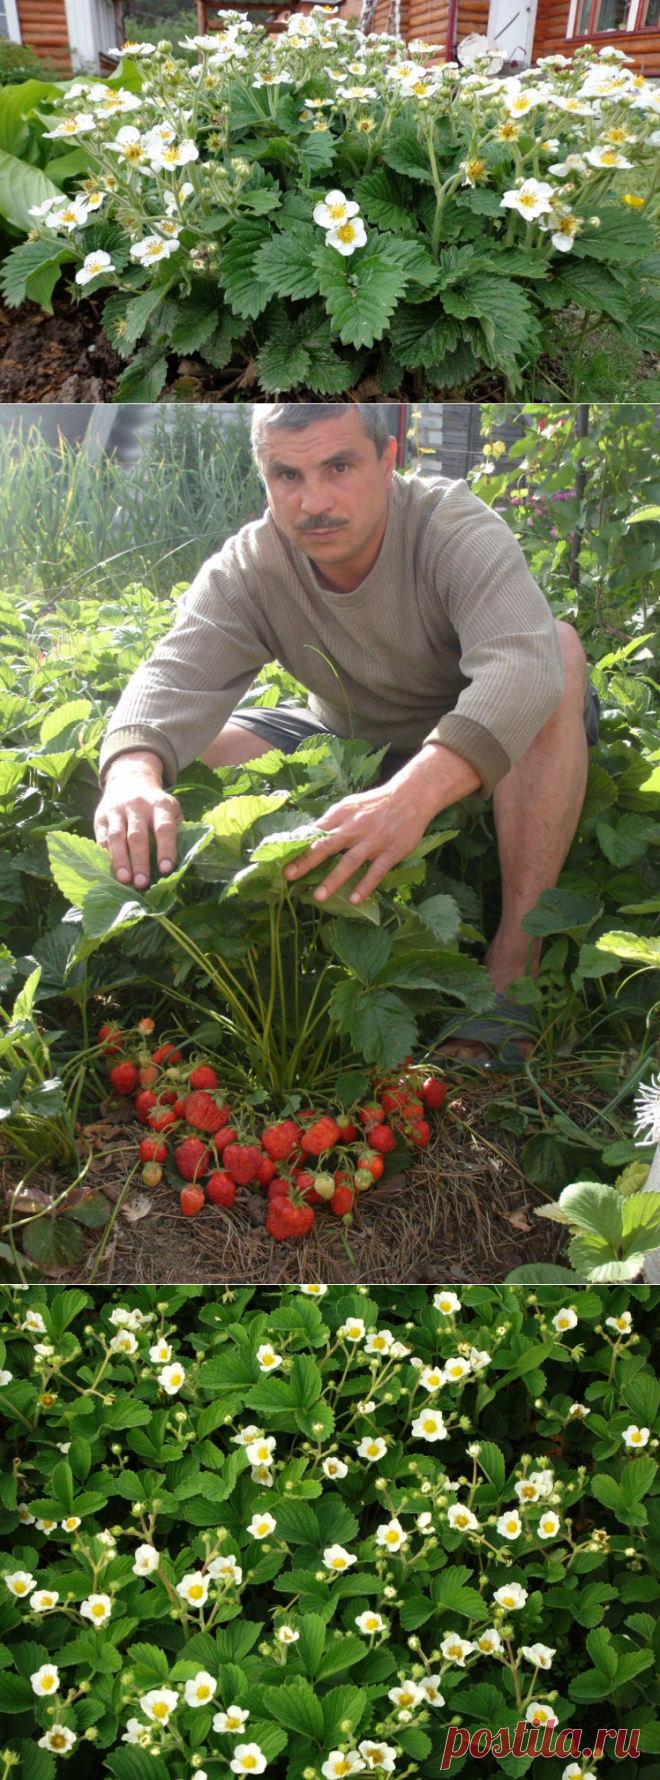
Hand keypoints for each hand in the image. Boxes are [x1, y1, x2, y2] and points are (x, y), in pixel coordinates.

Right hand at [94, 751, 181, 888]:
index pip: (164, 828)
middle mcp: (137, 806)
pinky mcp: (101, 817)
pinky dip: (106, 855)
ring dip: (120, 860)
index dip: (166, 849)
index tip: (166, 869)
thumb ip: (178, 831)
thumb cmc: (156, 805)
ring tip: (125, 879)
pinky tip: (111, 870)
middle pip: (138, 836)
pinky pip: (102, 838)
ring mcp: (117, 811)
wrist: (129, 780)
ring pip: (117, 837)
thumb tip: (184, 863)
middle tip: (142, 882)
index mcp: (160, 805)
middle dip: (140, 861)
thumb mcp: (171, 810)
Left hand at [283, 743, 480, 905]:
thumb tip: (307, 836)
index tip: (283, 860)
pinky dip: (365, 885)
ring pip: (350, 861)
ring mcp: (374, 840)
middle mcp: (355, 827)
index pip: (316, 831)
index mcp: (342, 814)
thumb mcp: (350, 805)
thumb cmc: (375, 803)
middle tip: (290, 876)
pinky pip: (376, 871)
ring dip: (333, 879)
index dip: (299, 846)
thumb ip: (331, 821)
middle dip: (307, 861)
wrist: (411, 796)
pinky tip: (353, 898)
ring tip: (318, 897)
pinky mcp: (391, 851)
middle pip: (327, 845)